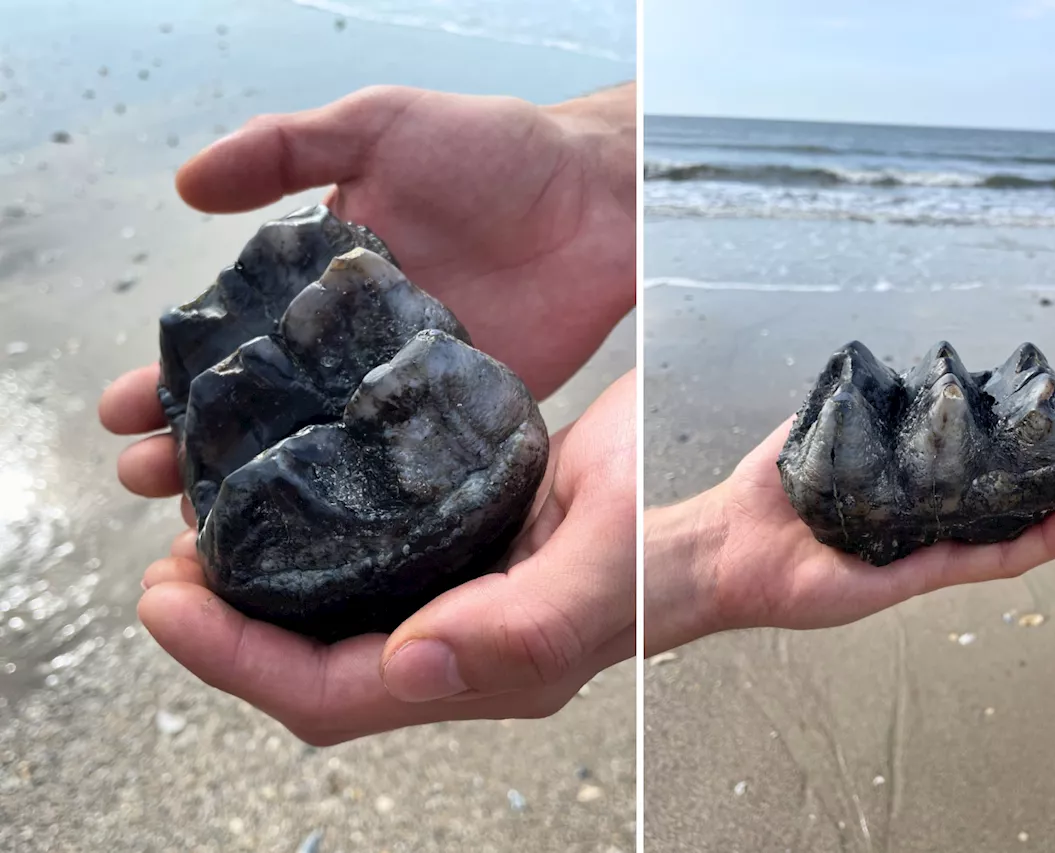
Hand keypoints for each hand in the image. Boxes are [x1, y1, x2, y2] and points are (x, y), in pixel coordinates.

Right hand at [100, 82, 635, 502]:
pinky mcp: (463, 417)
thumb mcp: (381, 124)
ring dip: (263, 487)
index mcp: (323, 278)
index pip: (231, 336)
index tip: (121, 414)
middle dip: (198, 445)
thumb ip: (289, 148)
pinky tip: (318, 536)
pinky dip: (358, 501)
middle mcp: (356, 341)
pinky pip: (401, 467)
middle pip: (263, 406)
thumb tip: (185, 184)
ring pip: (320, 449)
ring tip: (204, 523)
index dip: (172, 373)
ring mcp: (407, 384)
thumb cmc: (496, 150)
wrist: (601, 197)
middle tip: (147, 481)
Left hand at [135, 372, 635, 744]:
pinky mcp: (462, 550)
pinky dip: (307, 538)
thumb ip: (521, 628)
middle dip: (225, 631)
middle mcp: (458, 647)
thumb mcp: (604, 571)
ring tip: (201, 533)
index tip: (167, 602)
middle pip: (312, 667)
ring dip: (257, 587)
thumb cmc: (670, 542)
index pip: (333, 692)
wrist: (715, 514)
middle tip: (166, 571)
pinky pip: (364, 562)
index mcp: (482, 671)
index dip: (237, 660)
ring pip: (331, 617)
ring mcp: (458, 602)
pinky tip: (284, 497)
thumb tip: (408, 665)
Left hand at [644, 375, 1054, 654]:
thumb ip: (867, 405)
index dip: (1031, 418)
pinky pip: (994, 559)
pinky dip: (1043, 538)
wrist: (731, 544)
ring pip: (1020, 523)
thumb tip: (906, 370)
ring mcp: (933, 545)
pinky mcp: (923, 576)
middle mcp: (931, 512)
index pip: (987, 445)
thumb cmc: (769, 490)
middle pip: (1016, 483)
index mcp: (913, 476)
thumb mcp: (825, 429)